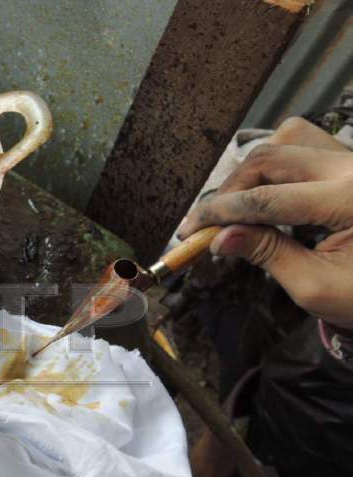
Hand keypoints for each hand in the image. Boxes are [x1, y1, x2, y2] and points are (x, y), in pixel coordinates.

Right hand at [177, 117, 352, 329]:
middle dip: (230, 189)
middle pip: (270, 157)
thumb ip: (268, 255)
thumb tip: (219, 238)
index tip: (191, 230)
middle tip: (207, 222)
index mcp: (352, 199)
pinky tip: (264, 191)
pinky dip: (276, 162)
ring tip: (235, 206)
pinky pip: (305, 142)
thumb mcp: (316, 285)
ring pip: (286, 139)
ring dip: (252, 170)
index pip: (267, 198)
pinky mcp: (351, 159)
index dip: (221, 212)